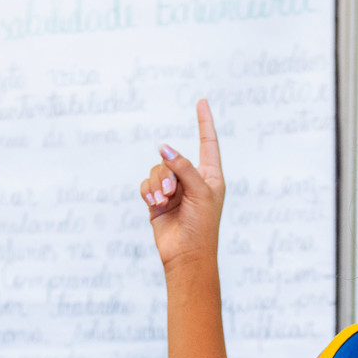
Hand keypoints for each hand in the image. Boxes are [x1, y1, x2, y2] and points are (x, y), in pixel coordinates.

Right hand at [140, 99, 224, 277]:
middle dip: (168, 172)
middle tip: (171, 192)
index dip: (204, 122)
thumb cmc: (201, 226)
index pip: (207, 143)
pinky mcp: (158, 201)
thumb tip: (165, 148)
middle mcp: (192, 180)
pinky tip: (154, 204)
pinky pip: (147, 184)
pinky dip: (148, 192)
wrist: (186, 256)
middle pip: (173, 158)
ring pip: (157, 170)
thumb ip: (183, 167)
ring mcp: (174, 190)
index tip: (201, 101)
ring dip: (157, 185)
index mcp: (210, 176)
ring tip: (163, 201)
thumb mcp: (199, 192)